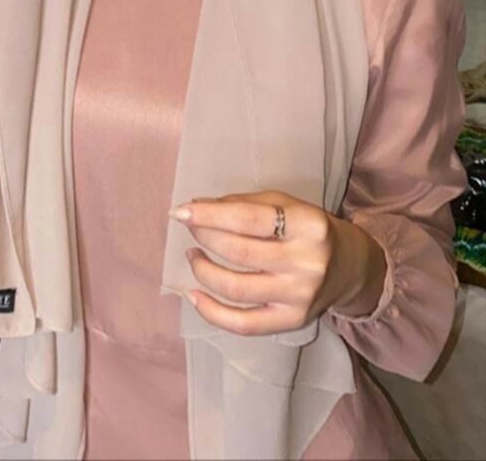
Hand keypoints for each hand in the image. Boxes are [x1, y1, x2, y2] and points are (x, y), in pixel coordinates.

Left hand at [170, 189, 386, 335]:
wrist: (349, 267)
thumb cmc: (308, 229)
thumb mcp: (286, 204)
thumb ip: (244, 204)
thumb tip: (197, 206)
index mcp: (308, 224)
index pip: (248, 219)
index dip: (209, 215)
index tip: (180, 211)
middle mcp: (306, 262)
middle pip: (239, 252)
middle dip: (205, 237)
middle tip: (190, 227)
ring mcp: (299, 296)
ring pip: (236, 288)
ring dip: (203, 270)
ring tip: (193, 254)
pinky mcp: (292, 322)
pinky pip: (244, 324)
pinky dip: (212, 312)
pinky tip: (194, 295)